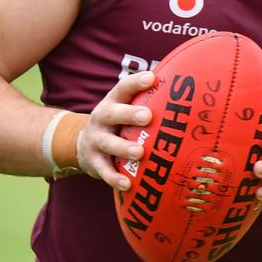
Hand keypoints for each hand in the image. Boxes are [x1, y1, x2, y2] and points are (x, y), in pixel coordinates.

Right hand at [76, 71, 154, 189]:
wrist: (80, 144)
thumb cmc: (116, 123)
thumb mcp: (123, 108)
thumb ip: (145, 100)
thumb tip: (180, 89)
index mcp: (113, 102)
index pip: (123, 88)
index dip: (136, 83)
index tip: (152, 78)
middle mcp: (102, 119)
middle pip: (113, 114)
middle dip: (129, 114)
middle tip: (148, 116)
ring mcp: (96, 141)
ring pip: (108, 143)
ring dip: (124, 148)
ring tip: (139, 152)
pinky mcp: (94, 162)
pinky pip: (104, 171)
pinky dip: (114, 178)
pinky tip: (127, 184)